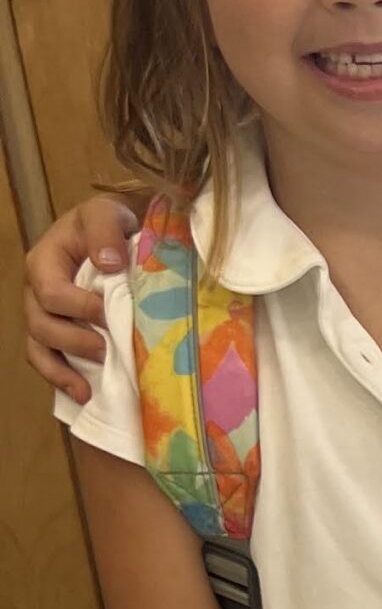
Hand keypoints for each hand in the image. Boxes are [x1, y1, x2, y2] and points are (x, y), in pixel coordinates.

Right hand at [22, 197, 137, 400]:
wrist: (117, 234)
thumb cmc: (109, 223)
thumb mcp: (106, 213)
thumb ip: (104, 231)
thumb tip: (108, 263)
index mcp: (44, 262)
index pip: (50, 291)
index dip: (76, 307)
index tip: (107, 313)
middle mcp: (37, 292)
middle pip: (40, 325)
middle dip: (72, 341)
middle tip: (106, 350)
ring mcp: (45, 316)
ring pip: (39, 348)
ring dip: (62, 370)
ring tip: (88, 388)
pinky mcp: (58, 334)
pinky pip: (48, 361)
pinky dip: (62, 379)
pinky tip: (84, 395)